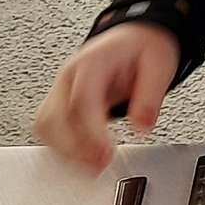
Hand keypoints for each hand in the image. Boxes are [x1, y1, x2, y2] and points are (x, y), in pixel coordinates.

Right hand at [33, 23, 181, 173]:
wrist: (134, 37)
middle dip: (73, 147)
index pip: (81, 101)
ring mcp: (61, 89)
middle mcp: (70, 76)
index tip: (105, 154)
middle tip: (98, 167)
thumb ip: (150, 97)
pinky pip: (50, 128)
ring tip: (91, 167)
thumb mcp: (159, 66)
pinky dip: (62, 147)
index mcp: (92, 62)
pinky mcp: (61, 102)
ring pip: (46, 126)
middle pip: (53, 117)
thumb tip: (141, 127)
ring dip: (64, 150)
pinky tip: (81, 159)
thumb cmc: (143, 48)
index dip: (90, 132)